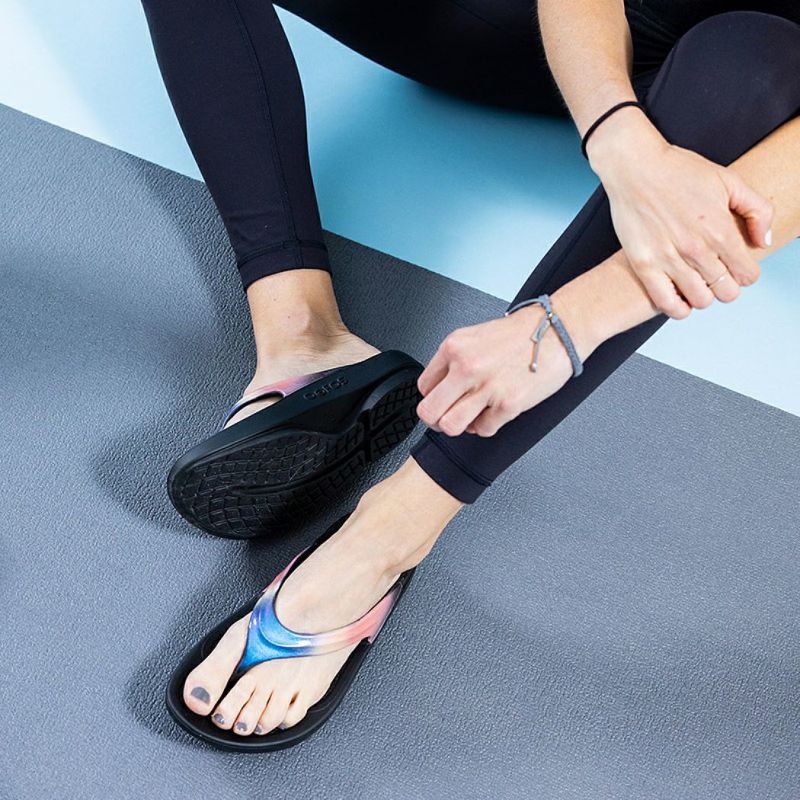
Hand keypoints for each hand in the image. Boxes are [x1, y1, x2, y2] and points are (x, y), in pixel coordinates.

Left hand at [416, 303, 588, 437]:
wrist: (558, 329)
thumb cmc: (522, 333)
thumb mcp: (476, 336)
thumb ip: (454, 361)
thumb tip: (442, 388)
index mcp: (455, 347)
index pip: (424, 386)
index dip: (433, 397)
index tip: (442, 400)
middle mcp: (467, 366)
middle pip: (429, 412)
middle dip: (436, 420)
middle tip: (447, 417)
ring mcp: (487, 386)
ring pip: (450, 426)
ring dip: (459, 427)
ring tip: (471, 417)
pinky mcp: (508, 403)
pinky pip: (483, 430)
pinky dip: (487, 425)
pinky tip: (495, 411)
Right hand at [588, 112, 772, 318]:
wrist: (635, 167)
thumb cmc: (679, 171)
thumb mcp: (728, 180)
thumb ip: (757, 210)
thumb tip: (762, 242)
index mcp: (720, 229)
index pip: (748, 275)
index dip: (747, 273)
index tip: (737, 266)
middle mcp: (696, 248)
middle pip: (726, 292)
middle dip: (727, 286)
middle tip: (717, 274)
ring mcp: (668, 259)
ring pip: (700, 301)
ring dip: (704, 296)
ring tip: (697, 283)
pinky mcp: (644, 265)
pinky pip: (667, 304)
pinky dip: (678, 308)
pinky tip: (679, 297)